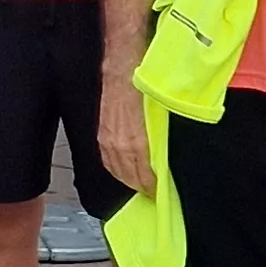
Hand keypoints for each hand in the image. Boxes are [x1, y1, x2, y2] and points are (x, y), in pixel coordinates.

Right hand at [98, 72, 154, 195]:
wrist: (122, 73)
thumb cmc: (143, 90)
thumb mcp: (159, 118)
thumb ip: (159, 142)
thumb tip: (164, 157)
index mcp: (136, 144)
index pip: (144, 177)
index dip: (152, 188)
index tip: (158, 192)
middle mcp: (120, 146)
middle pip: (130, 178)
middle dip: (141, 188)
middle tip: (150, 193)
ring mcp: (108, 141)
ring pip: (117, 172)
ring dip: (127, 181)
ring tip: (137, 185)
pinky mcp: (102, 135)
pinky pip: (107, 161)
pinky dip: (115, 170)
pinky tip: (121, 171)